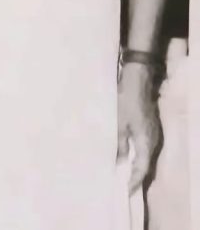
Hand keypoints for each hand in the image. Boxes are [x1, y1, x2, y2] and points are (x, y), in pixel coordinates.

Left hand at [117, 63, 162, 191]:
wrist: (137, 82)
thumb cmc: (125, 102)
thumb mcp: (117, 124)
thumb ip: (118, 144)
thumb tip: (118, 162)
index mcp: (146, 141)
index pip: (142, 167)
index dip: (134, 180)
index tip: (126, 189)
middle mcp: (153, 141)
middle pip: (146, 164)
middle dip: (136, 176)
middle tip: (123, 186)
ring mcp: (154, 134)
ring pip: (146, 156)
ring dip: (136, 166)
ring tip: (124, 176)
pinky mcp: (150, 129)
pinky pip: (145, 148)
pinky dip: (137, 156)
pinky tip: (128, 158)